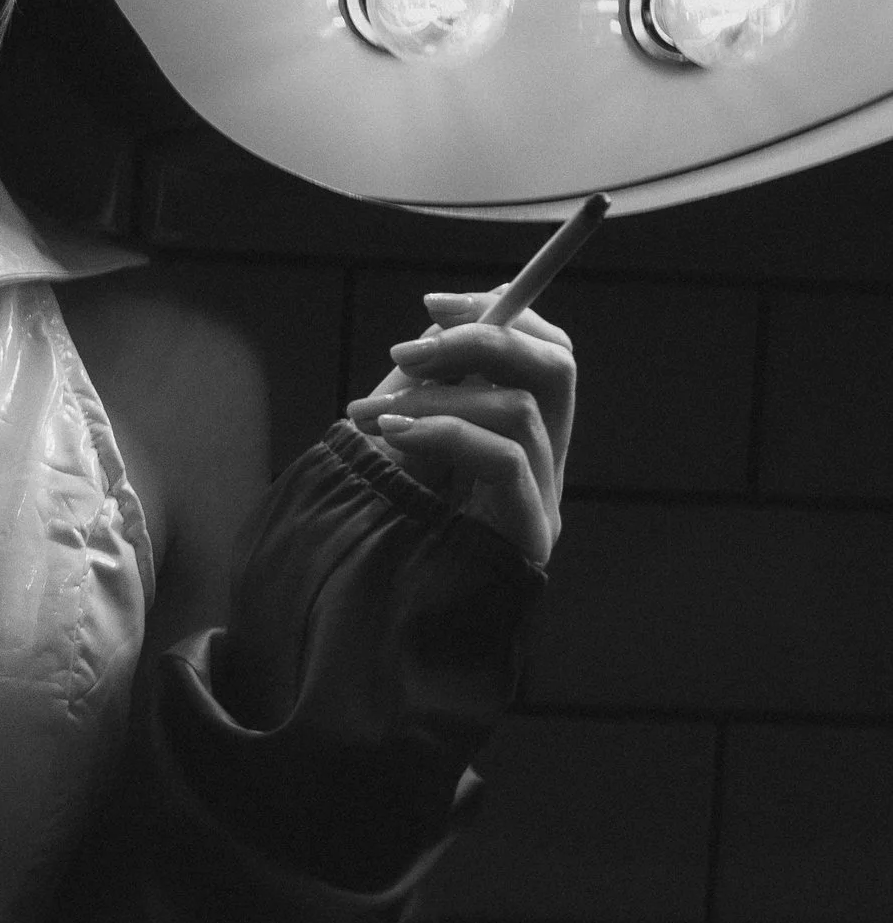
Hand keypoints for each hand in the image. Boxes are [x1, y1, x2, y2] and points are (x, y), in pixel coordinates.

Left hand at [343, 288, 576, 564]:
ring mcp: (543, 501)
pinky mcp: (529, 536)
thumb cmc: (379, 522)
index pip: (546, 354)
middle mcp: (546, 464)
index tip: (433, 304)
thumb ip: (428, 381)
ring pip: (520, 409)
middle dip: (481, 339)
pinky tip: (395, 434)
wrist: (367, 618)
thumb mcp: (403, 433)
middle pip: (556, 368)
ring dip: (436, 396)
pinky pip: (506, 459)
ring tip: (369, 414)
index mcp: (523, 436)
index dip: (499, 314)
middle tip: (405, 351)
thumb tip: (440, 319)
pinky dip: (447, 431)